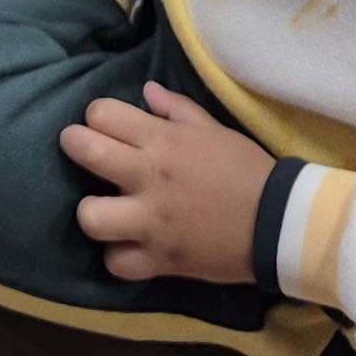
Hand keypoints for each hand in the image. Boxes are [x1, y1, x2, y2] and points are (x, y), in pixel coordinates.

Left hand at [61, 82, 273, 283]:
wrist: (281, 223)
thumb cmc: (247, 171)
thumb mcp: (215, 131)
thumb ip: (177, 109)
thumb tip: (146, 91)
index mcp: (163, 141)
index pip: (100, 113)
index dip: (98, 118)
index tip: (108, 128)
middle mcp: (150, 177)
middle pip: (83, 150)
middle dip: (75, 146)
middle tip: (88, 156)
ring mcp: (152, 222)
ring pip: (89, 216)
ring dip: (92, 212)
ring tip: (107, 210)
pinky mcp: (161, 259)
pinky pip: (117, 264)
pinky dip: (120, 258)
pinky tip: (130, 247)